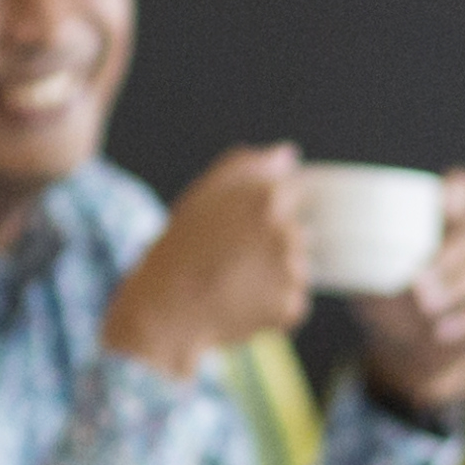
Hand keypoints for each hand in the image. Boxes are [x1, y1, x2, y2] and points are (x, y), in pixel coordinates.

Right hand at [100, 147, 313, 375]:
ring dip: (274, 276)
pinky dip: (273, 306)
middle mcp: (289, 231)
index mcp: (270, 197)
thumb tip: (289, 155)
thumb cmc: (181, 248)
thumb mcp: (205, 194)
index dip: (269, 213)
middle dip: (273, 246)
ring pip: (296, 269)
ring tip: (237, 281)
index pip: (297, 195)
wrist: (166, 308)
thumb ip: (250, 166)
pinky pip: (292, 302)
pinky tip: (242, 302)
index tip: (245, 228)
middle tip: (235, 259)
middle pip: (298, 235)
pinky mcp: (292, 306)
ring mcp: (293, 271)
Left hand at [352, 168, 464, 414]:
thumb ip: (362, 260)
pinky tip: (443, 330)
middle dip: (455, 255)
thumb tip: (334, 246)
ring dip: (461, 287)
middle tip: (420, 284)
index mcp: (447, 218)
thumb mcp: (367, 280)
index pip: (463, 187)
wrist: (410, 352)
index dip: (458, 191)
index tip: (442, 204)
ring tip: (427, 310)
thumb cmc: (387, 302)